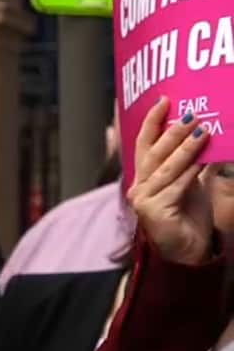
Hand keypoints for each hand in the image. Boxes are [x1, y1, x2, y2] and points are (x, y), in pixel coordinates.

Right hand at [128, 96, 213, 265]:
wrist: (190, 250)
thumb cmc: (190, 217)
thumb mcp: (195, 183)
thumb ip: (198, 162)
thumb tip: (212, 135)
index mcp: (144, 178)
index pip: (144, 145)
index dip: (152, 122)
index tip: (164, 101)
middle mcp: (139, 187)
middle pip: (153, 153)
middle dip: (172, 132)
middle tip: (191, 114)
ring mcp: (144, 200)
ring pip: (166, 168)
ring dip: (185, 147)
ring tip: (202, 130)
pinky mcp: (154, 211)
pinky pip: (176, 185)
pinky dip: (191, 170)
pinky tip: (204, 157)